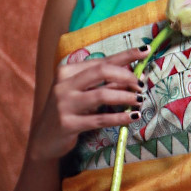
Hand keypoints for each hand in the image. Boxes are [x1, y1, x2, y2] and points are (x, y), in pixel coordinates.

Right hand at [26, 47, 141, 163]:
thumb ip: (101, 84)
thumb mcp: (81, 94)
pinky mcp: (68, 124)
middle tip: (141, 84)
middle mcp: (64, 85)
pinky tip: (132, 117)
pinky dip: (119, 118)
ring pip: (102, 95)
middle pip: (101, 71)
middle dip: (126, 76)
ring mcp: (64, 104)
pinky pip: (99, 119)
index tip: (145, 51)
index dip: (125, 56)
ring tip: (139, 101)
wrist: (44, 139)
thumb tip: (132, 76)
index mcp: (67, 71)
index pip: (101, 61)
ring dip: (125, 97)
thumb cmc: (68, 113)